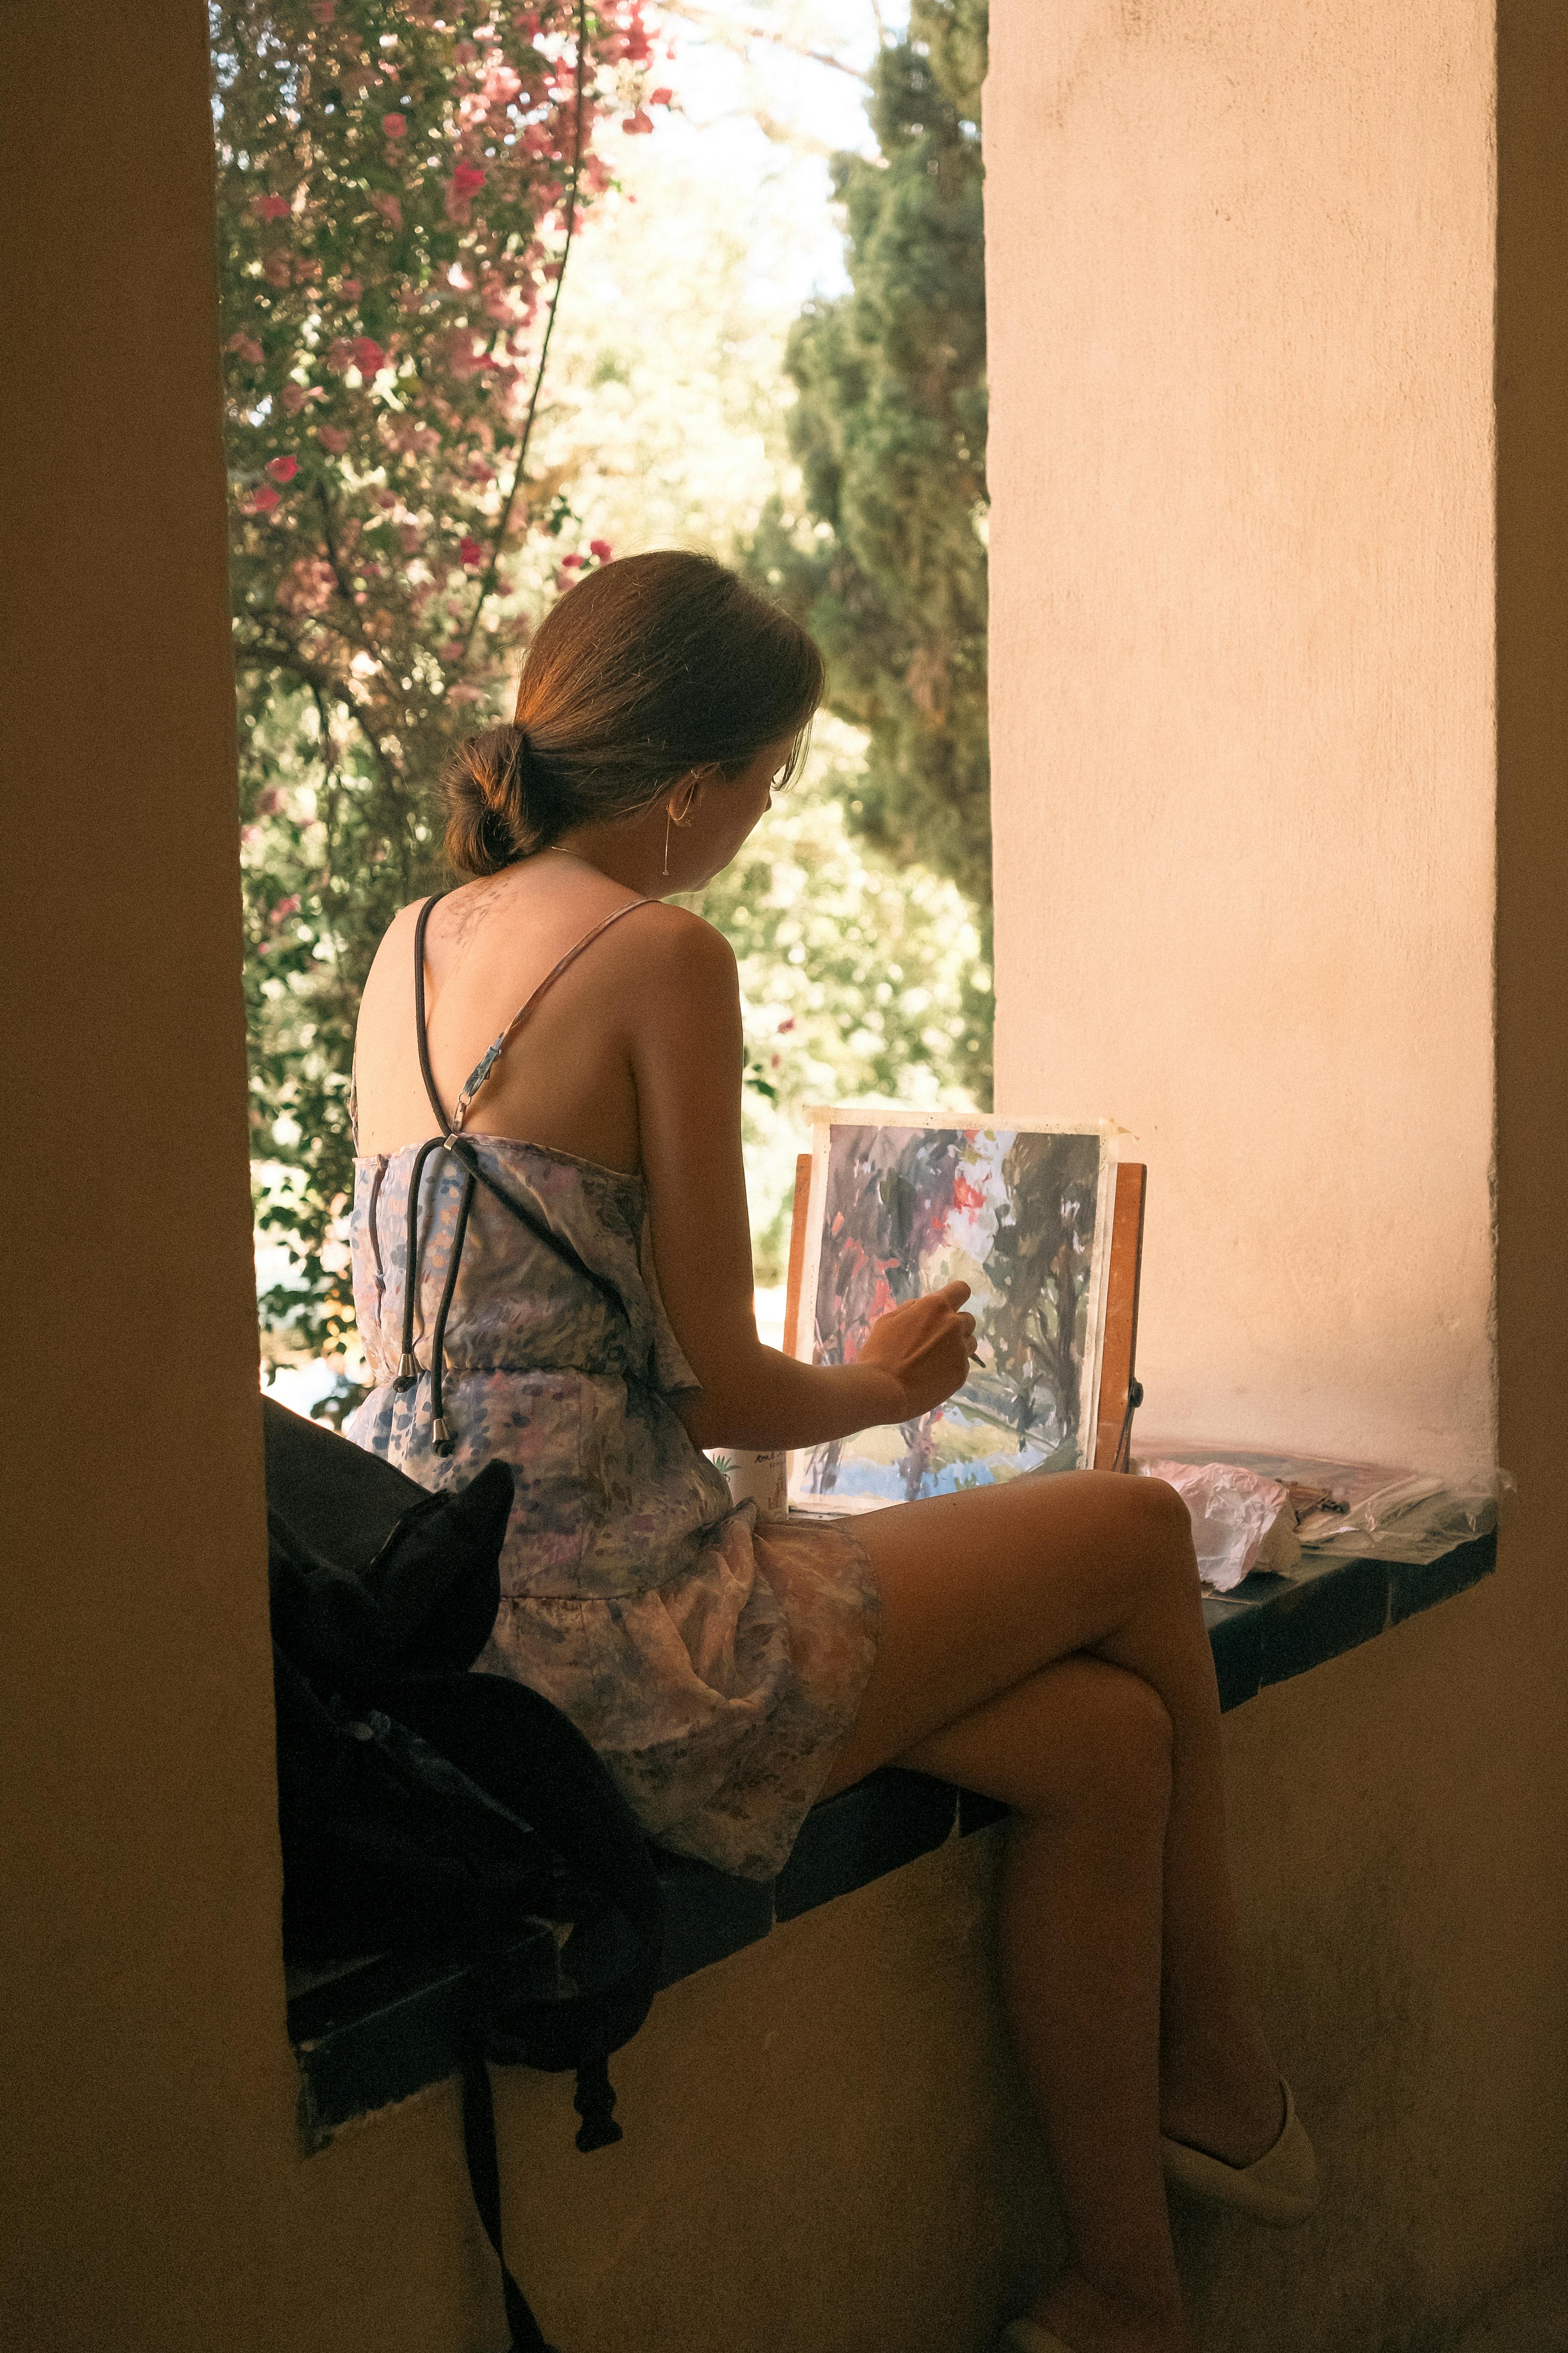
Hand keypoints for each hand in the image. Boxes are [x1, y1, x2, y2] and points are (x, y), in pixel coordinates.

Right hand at [857, 1282, 976, 1422]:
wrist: (885, 1390)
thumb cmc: (880, 1353)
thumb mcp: (888, 1321)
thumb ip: (911, 1309)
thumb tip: (922, 1305)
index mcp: (935, 1307)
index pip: (961, 1290)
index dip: (956, 1296)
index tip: (950, 1306)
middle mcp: (953, 1325)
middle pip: (968, 1320)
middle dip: (955, 1327)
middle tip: (935, 1340)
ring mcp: (960, 1350)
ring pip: (969, 1343)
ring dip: (957, 1347)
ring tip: (934, 1360)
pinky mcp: (962, 1372)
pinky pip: (963, 1365)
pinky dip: (952, 1368)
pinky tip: (932, 1376)